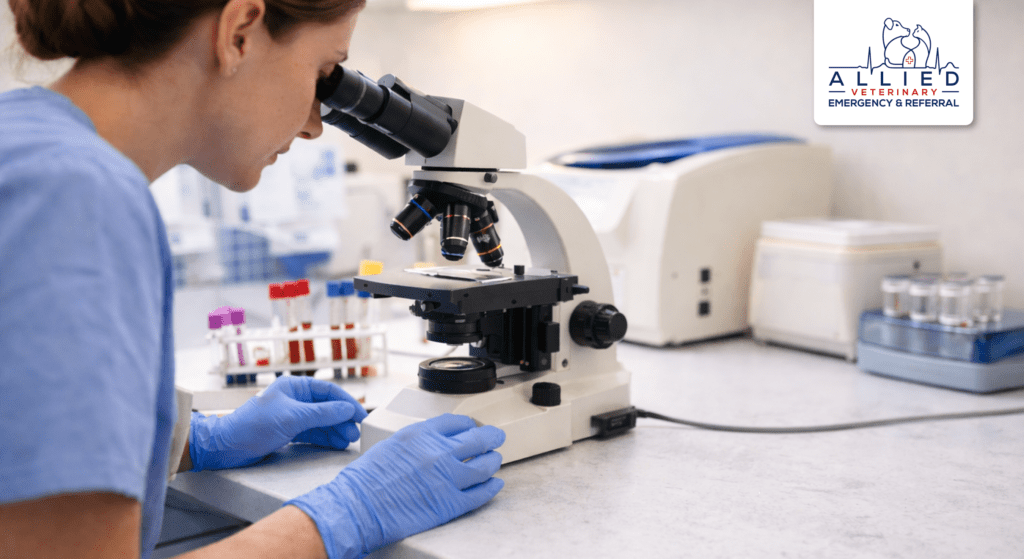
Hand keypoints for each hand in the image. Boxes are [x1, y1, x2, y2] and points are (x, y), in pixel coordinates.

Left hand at [190, 376, 366, 470]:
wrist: (226, 447)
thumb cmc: (253, 426)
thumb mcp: (292, 417)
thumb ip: (322, 413)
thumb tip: (347, 409)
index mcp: (294, 386)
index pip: (328, 392)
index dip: (346, 403)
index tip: (361, 415)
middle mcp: (294, 399)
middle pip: (326, 407)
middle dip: (342, 420)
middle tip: (355, 433)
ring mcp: (292, 416)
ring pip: (321, 422)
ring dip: (335, 430)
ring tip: (347, 441)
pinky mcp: (288, 432)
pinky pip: (313, 433)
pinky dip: (324, 438)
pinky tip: (335, 444)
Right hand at [286, 414, 504, 558]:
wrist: (358, 507)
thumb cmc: (365, 480)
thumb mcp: (390, 445)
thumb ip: (415, 441)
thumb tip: (429, 444)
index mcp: (421, 434)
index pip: (456, 422)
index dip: (469, 424)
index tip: (472, 426)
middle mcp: (438, 452)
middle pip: (477, 439)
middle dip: (491, 437)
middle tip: (497, 437)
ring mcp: (447, 478)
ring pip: (484, 466)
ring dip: (493, 461)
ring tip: (496, 460)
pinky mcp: (450, 504)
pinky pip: (480, 493)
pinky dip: (491, 488)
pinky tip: (495, 484)